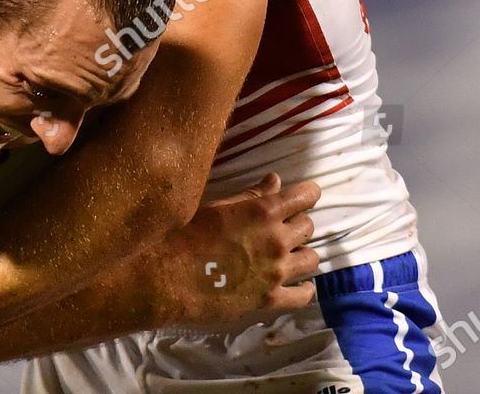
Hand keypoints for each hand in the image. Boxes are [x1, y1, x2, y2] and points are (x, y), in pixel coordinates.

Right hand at [156, 173, 320, 326]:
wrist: (169, 274)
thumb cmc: (186, 233)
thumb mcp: (217, 207)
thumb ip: (250, 195)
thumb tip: (276, 180)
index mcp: (264, 211)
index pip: (304, 197)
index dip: (309, 193)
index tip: (309, 193)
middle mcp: (277, 240)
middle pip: (308, 227)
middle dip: (298, 222)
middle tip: (284, 225)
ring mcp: (277, 271)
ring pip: (311, 258)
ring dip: (301, 252)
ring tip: (288, 254)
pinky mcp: (271, 299)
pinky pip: (303, 295)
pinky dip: (305, 288)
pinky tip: (300, 284)